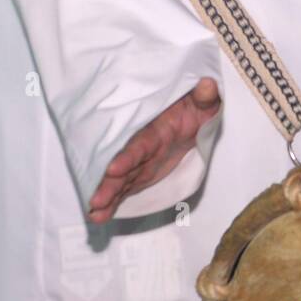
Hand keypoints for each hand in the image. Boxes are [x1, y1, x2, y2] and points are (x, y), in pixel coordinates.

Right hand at [87, 77, 221, 222]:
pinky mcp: (140, 172)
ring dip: (107, 196)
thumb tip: (207, 86)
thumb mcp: (204, 103)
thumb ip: (205, 97)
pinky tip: (98, 215)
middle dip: (109, 184)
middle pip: (124, 167)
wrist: (188, 113)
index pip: (140, 145)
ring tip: (93, 213)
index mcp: (157, 131)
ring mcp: (140, 162)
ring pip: (120, 180)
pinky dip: (112, 201)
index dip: (127, 157)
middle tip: (95, 200)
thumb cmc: (195, 107)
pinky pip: (125, 188)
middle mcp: (143, 149)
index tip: (113, 169)